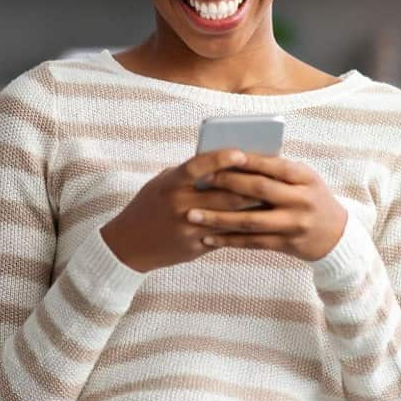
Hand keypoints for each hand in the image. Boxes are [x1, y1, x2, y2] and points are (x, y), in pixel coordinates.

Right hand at [99, 148, 263, 272]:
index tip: (241, 153)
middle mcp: (180, 205)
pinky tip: (259, 221)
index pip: (199, 166)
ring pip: (230, 217)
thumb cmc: (149, 205)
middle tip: (273, 179)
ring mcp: (188, 228)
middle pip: (224, 194)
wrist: (128, 244)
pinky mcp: (194, 247)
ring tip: (273, 199)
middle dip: (251, 187)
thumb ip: (189, 175)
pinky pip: (224, 236)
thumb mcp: (162, 183)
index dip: (221, 159)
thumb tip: (225, 163)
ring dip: (253, 208)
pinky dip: (242, 227)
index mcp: (171, 184)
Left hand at [183, 152, 347, 261]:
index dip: (247, 161)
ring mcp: (294, 224)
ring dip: (219, 218)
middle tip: (201, 181)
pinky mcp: (286, 245)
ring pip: (250, 221)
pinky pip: (252, 242)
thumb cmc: (311, 198)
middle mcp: (301, 200)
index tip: (220, 156)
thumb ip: (277, 171)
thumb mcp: (304, 179)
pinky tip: (208, 237)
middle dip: (228, 183)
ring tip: (193, 215)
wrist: (336, 235)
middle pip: (259, 190)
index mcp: (305, 177)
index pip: (274, 165)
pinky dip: (229, 240)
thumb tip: (235, 158)